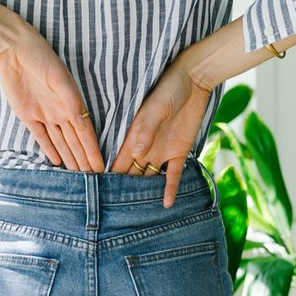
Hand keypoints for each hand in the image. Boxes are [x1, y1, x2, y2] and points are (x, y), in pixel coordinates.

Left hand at [0, 16, 104, 171]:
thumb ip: (71, 101)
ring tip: (78, 175)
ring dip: (70, 158)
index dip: (93, 152)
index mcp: (71, 105)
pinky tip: (56, 162)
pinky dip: (49, 149)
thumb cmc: (41, 58)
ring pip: (60, 143)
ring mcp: (44, 115)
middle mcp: (60, 113)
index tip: (101, 168)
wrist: (13, 50)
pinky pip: (41, 137)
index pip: (86, 135)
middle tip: (93, 180)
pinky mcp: (28, 115)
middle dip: (84, 161)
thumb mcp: (60, 78)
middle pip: (75, 143)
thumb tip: (83, 121)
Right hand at [110, 53, 212, 207]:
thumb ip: (146, 131)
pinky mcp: (179, 152)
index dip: (110, 178)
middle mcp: (144, 148)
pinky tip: (166, 204)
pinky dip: (169, 189)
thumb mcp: (155, 109)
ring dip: (145, 192)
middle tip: (116, 211)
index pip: (118, 162)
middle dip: (124, 190)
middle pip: (131, 174)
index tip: (101, 195)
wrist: (194, 82)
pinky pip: (173, 175)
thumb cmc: (168, 90)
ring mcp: (161, 152)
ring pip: (149, 178)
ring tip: (139, 213)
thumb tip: (136, 154)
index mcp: (133, 138)